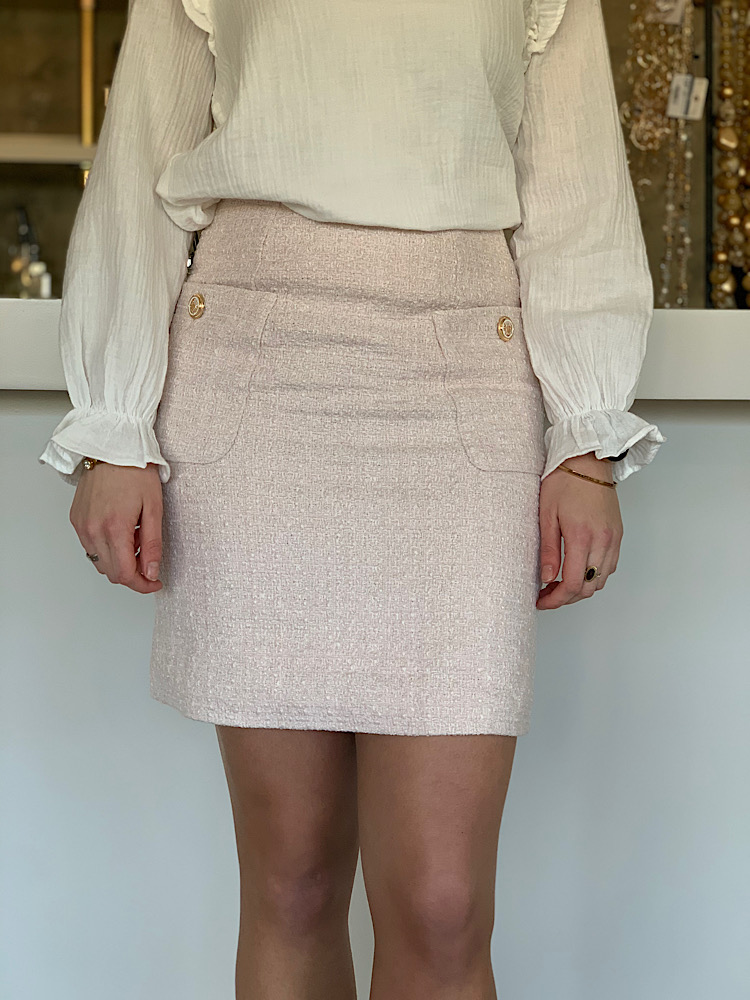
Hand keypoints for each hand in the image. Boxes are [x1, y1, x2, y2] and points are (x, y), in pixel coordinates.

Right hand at [69, 461, 163, 593]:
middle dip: (132, 574)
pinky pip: (90, 547)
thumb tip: (151, 572)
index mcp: (114, 528)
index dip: (142, 585)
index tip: (154, 582)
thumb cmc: (136, 472)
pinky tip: (120, 533)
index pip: (124, 574)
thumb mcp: (154, 509)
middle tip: (149, 561)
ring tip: (135, 539)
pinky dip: (106, 549)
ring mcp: (81, 525)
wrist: (112, 447)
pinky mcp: (76, 519)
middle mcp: (92, 530)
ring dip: (119, 561)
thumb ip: (152, 544)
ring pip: (99, 562)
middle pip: (110, 573)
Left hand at [536, 451, 621, 609]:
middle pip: (588, 588)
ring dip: (581, 588)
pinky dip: (594, 575)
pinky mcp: (618, 534)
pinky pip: (609, 566)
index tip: (541, 601)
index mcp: (582, 536)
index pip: (572, 584)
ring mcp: (613, 538)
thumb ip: (547, 549)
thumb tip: (546, 578)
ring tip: (559, 584)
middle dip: (566, 598)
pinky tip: (577, 569)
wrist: (588, 460)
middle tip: (546, 595)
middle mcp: (602, 540)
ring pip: (600, 580)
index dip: (556, 599)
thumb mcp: (546, 514)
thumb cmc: (563, 481)